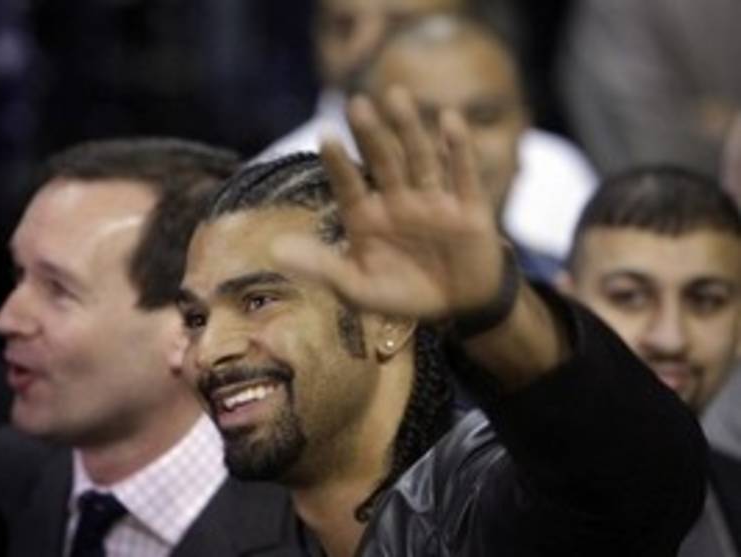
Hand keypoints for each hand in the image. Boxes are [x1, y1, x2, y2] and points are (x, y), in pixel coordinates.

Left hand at [271, 86, 506, 319]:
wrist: (459, 305)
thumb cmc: (402, 294)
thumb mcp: (357, 288)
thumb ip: (321, 267)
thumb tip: (275, 250)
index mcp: (366, 217)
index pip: (348, 185)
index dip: (339, 163)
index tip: (326, 136)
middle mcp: (397, 201)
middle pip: (383, 162)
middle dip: (371, 134)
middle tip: (357, 104)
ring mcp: (432, 201)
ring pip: (419, 159)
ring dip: (409, 129)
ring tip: (396, 96)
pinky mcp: (468, 207)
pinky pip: (462, 175)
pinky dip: (458, 149)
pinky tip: (449, 119)